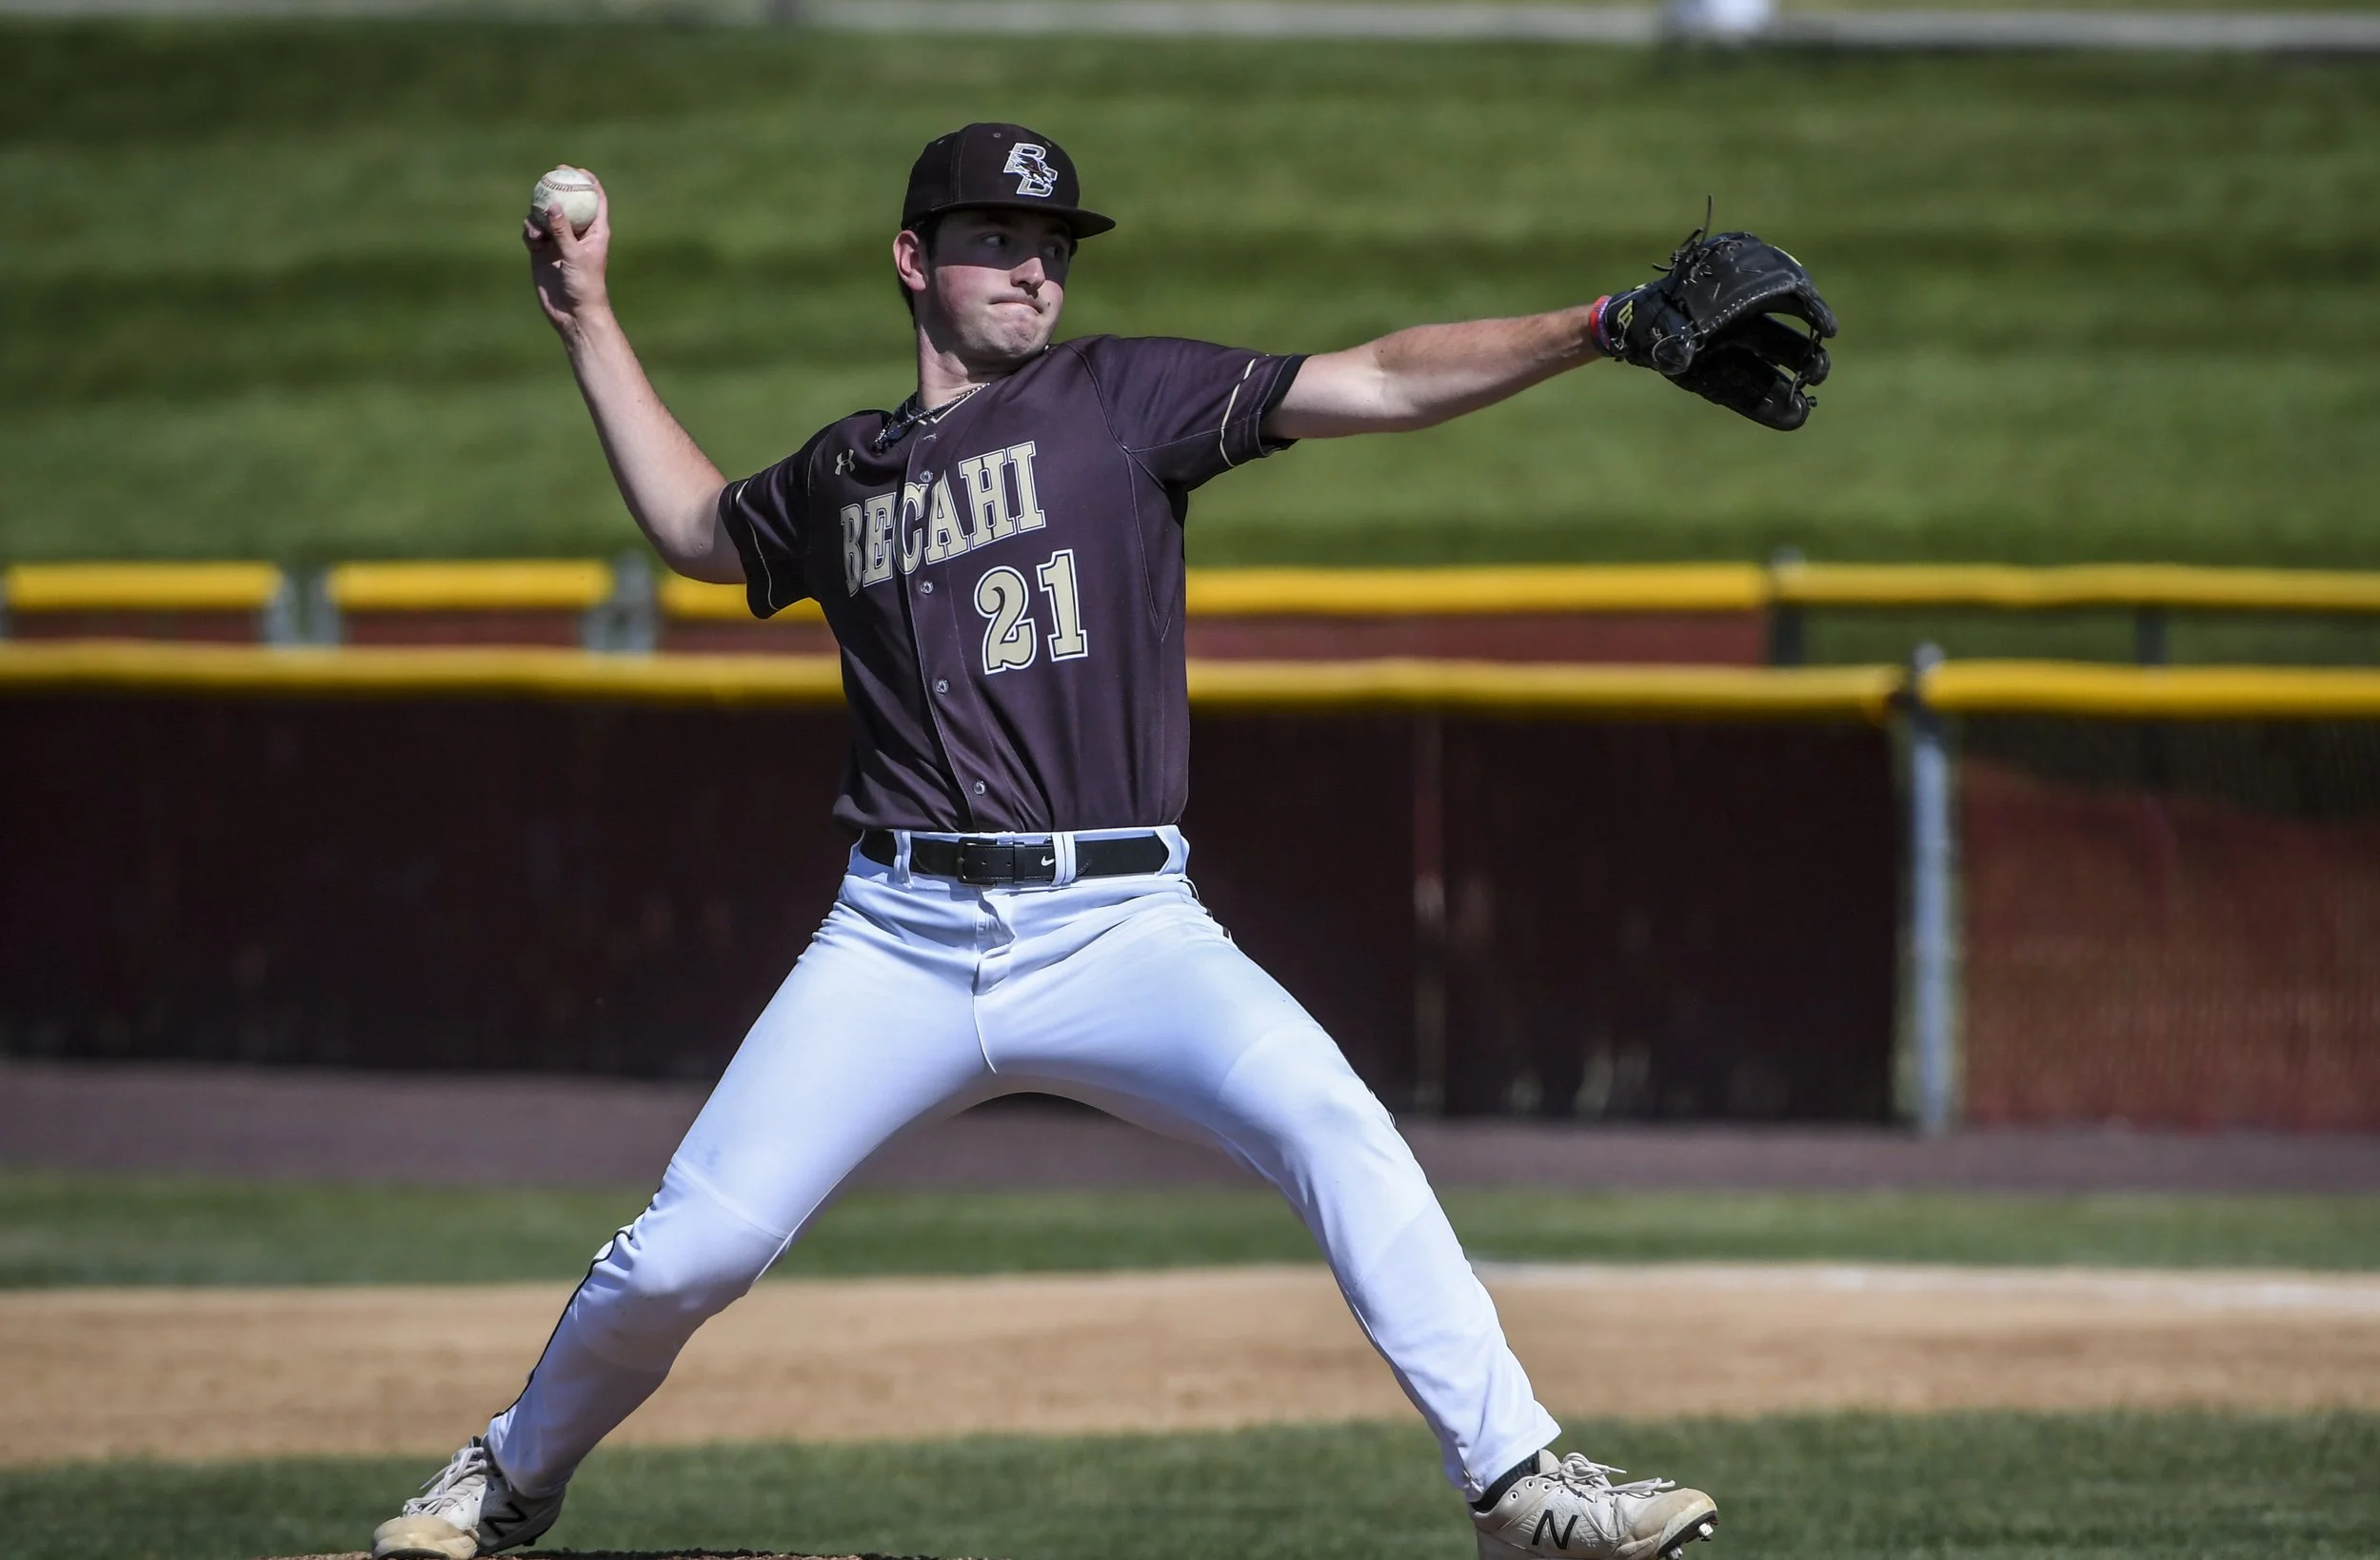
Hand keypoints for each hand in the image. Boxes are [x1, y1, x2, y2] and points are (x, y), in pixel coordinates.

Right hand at [523, 167, 612, 337]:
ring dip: (539, 215)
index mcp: (595, 232)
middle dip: (557, 189)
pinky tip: (532, 239)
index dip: (587, 182)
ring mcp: (558, 242)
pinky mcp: (542, 252)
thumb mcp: (575, 256)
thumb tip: (552, 205)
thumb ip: (563, 230)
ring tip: (538, 228)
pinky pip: (532, 232)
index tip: (576, 170)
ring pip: (546, 216)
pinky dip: (530, 231)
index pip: (595, 200)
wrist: (572, 313)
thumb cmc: (584, 286)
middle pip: (567, 203)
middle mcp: (577, 234)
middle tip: (548, 175)